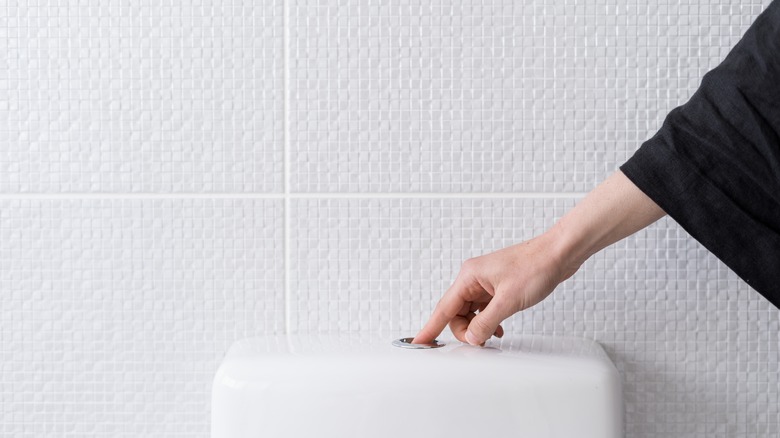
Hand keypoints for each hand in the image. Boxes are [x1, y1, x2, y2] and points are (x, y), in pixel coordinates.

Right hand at [413, 232, 578, 345]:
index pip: (444, 308)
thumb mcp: (508, 301)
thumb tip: (471, 337)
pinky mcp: (497, 286)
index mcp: (469, 276)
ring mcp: (486, 282)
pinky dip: (487, 320)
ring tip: (493, 334)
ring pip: (470, 312)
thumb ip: (485, 322)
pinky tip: (498, 327)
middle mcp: (473, 278)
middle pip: (456, 313)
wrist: (558, 254)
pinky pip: (483, 309)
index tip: (419, 341)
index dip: (430, 327)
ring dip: (478, 326)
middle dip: (465, 329)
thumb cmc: (536, 266)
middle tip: (480, 340)